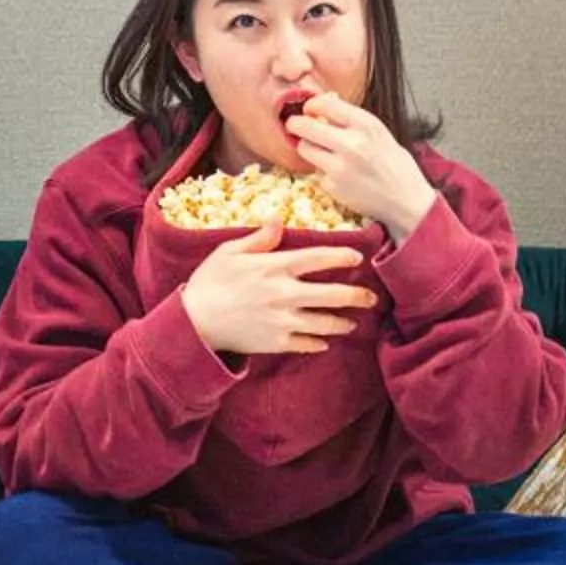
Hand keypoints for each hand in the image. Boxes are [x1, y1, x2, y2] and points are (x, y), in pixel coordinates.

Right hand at [179, 219, 380, 358]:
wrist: (194, 322)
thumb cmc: (209, 282)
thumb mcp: (229, 251)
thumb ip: (259, 238)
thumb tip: (279, 219)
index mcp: (275, 267)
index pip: (318, 258)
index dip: (342, 256)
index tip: (357, 258)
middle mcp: (285, 294)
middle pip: (333, 295)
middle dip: (357, 296)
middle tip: (371, 298)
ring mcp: (283, 321)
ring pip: (325, 323)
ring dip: (342, 323)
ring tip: (352, 323)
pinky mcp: (277, 343)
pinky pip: (307, 345)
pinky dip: (319, 343)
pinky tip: (324, 342)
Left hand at [284, 94, 437, 243]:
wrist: (407, 201)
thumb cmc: (395, 165)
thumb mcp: (379, 133)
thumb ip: (352, 121)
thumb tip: (321, 110)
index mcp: (366, 124)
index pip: (324, 104)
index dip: (311, 105)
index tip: (309, 110)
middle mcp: (351, 143)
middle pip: (304, 125)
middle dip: (295, 124)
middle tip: (295, 126)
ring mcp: (339, 167)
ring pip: (304, 148)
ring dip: (308, 147)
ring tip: (321, 151)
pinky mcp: (332, 186)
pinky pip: (315, 172)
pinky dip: (322, 171)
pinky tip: (338, 175)